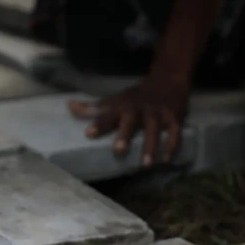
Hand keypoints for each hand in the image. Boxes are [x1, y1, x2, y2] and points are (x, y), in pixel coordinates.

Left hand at [68, 80, 188, 165]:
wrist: (167, 80)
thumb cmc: (136, 97)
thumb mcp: (115, 100)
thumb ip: (93, 108)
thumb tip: (69, 106)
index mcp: (122, 105)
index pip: (108, 114)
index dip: (99, 123)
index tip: (89, 133)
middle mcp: (139, 109)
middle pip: (131, 120)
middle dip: (125, 134)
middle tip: (118, 151)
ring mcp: (157, 113)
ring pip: (154, 128)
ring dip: (151, 145)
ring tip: (146, 164)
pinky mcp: (174, 118)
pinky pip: (175, 132)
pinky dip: (172, 145)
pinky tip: (166, 160)